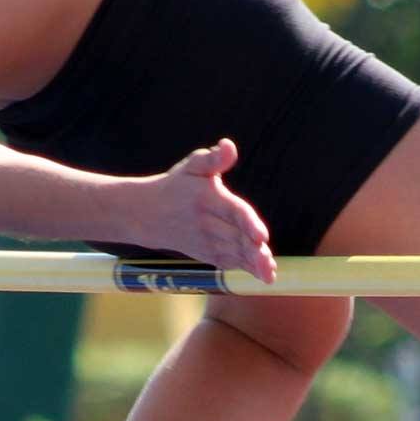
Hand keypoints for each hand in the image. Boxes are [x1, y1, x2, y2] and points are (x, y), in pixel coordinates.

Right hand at [128, 139, 275, 281]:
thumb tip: (229, 146)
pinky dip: (247, 269)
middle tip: (269, 262)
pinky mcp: (208, 254)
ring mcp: (206, 242)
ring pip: (234, 254)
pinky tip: (266, 274)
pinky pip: (229, 263)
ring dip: (253, 265)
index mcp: (208, 199)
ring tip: (270, 273)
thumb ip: (214, 158)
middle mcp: (207, 223)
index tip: (262, 236)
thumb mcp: (193, 166)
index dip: (248, 223)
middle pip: (236, 238)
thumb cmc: (178, 185)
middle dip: (253, 251)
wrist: (149, 214)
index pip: (232, 211)